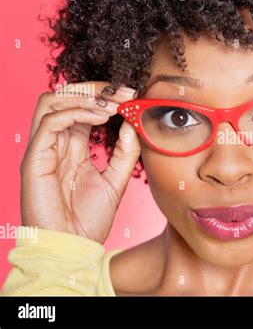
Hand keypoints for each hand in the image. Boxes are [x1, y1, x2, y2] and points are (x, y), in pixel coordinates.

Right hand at [20, 82, 140, 242]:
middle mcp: (56, 144)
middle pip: (66, 98)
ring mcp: (43, 149)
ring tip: (112, 102)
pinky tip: (101, 116)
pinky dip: (76, 112)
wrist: (72, 247)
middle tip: (125, 92)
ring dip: (85, 96)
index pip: (83, 109)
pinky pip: (50, 122)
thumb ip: (125, 152)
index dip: (105, 98)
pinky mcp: (35, 158)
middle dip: (96, 90)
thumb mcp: (116, 180)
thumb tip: (132, 122)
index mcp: (72, 148)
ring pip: (52, 102)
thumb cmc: (89, 219)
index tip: (132, 95)